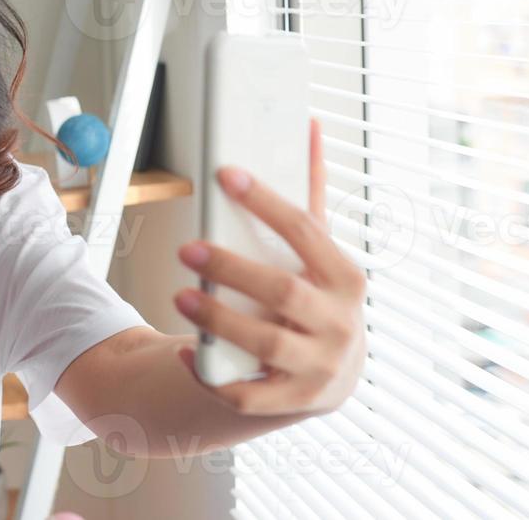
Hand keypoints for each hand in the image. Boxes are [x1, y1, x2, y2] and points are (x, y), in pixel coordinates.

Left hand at [172, 119, 366, 415]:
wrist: (335, 373)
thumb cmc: (319, 296)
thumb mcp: (320, 250)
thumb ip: (311, 194)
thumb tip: (309, 126)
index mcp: (347, 279)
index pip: (307, 232)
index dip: (266, 201)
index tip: (227, 175)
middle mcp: (340, 325)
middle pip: (284, 293)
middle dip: (233, 269)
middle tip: (187, 247)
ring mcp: (319, 369)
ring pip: (266, 346)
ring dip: (219, 319)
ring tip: (181, 293)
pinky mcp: (292, 402)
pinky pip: (248, 394)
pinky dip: (213, 376)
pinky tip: (185, 352)